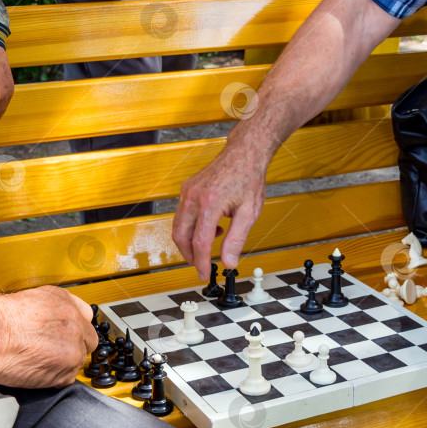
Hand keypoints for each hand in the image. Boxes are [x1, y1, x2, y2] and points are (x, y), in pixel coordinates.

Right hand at [0, 286, 97, 388]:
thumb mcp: (30, 300)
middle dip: (74, 347)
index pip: (86, 317)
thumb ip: (51, 311)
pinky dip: (54, 378)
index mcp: (66, 303)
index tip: (67, 335)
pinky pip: (67, 378)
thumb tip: (55, 322)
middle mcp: (74, 323)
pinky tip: (37, 370)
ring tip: (39, 361)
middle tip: (52, 351)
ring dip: (63, 363)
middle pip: (88, 341)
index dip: (76, 329)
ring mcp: (73, 347)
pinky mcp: (66, 370)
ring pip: (78, 361)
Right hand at [172, 148, 265, 280]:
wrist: (243, 153)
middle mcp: (194, 196)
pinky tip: (210, 227)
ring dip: (189, 242)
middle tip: (202, 265)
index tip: (205, 273)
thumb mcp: (249, 212)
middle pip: (181, 236)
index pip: (200, 242)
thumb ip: (236, 239)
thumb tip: (229, 261)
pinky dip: (191, 228)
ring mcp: (187, 192)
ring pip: (178, 227)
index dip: (201, 262)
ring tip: (210, 244)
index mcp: (210, 202)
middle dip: (190, 255)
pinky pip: (181, 215)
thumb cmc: (248, 178)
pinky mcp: (186, 189)